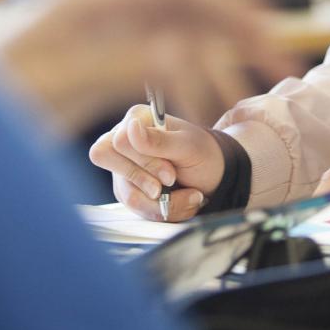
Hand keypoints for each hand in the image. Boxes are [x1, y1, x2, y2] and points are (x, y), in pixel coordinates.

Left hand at [0, 0, 300, 134]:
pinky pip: (163, 61)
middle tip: (276, 56)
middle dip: (237, 27)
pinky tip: (209, 102)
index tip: (262, 18)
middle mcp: (104, 4)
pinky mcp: (104, 58)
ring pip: (182, 33)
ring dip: (221, 56)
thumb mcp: (56, 81)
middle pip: (188, 2)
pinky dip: (192, 79)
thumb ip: (119, 62)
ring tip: (255, 86)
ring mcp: (106, 30)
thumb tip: (180, 51)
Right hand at [88, 105, 222, 221]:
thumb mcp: (188, 146)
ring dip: (162, 201)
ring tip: (187, 194)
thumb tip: (130, 128)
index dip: (144, 161)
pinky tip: (178, 199)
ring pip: (128, 194)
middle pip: (115, 167)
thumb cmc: (203, 153)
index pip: (120, 142)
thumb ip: (159, 140)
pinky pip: (136, 208)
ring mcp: (123, 167)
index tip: (170, 171)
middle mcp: (125, 141)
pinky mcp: (128, 189)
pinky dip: (162, 209)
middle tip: (172, 180)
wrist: (213, 175)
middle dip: (148, 181)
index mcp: (138, 119)